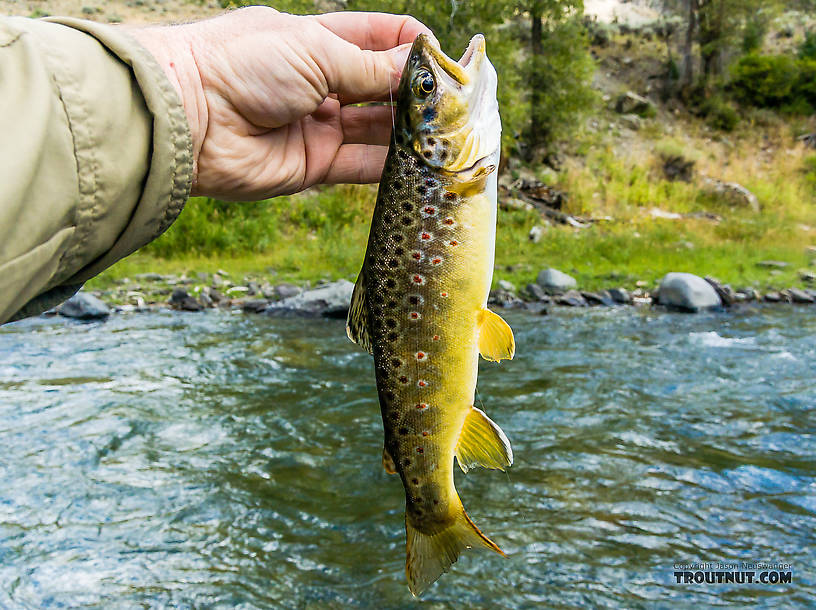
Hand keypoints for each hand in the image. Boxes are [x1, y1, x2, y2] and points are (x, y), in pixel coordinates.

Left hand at [126, 8, 432, 199]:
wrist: (188, 117)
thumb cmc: (242, 64)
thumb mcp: (314, 50)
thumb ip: (369, 66)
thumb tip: (419, 67)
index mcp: (318, 40)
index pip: (380, 39)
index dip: (414, 48)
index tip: (446, 62)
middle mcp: (321, 83)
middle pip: (383, 87)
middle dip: (417, 94)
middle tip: (454, 105)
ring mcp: (319, 125)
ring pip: (377, 129)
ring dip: (409, 131)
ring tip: (445, 135)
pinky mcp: (313, 165)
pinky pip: (361, 166)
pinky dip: (390, 166)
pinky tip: (419, 163)